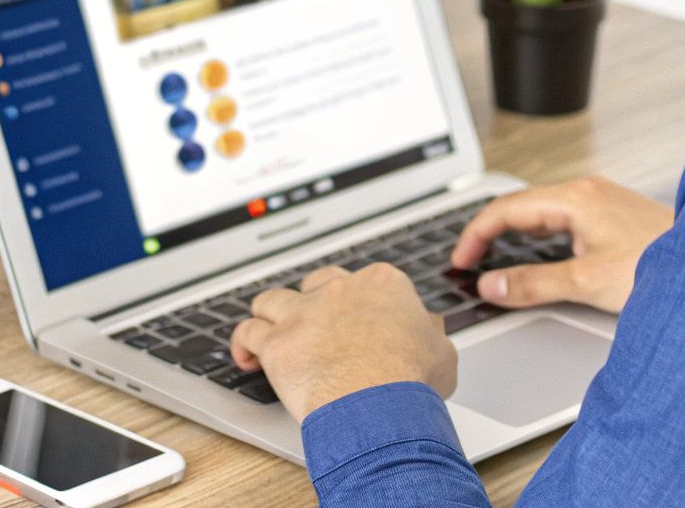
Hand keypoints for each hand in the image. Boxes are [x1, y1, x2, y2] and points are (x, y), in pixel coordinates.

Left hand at [230, 263, 456, 420]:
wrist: (380, 404)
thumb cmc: (410, 381)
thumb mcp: (441, 353)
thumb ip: (431, 336)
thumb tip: (430, 335)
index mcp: (381, 284)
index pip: (363, 281)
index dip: (358, 303)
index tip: (358, 321)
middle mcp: (339, 290)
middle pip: (316, 284)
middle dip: (314, 303)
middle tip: (317, 327)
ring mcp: (304, 313)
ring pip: (273, 300)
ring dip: (271, 315)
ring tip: (272, 331)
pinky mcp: (277, 342)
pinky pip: (248, 332)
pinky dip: (243, 344)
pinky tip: (246, 356)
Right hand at [451, 176, 671, 313]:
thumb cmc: (661, 266)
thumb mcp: (587, 281)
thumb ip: (533, 284)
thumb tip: (492, 285)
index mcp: (575, 198)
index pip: (506, 209)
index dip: (475, 236)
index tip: (461, 262)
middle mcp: (587, 192)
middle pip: (521, 207)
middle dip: (491, 234)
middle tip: (471, 263)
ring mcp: (603, 202)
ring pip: (543, 213)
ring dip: (516, 236)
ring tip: (498, 262)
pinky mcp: (615, 217)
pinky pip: (564, 220)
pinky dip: (541, 238)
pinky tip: (542, 258)